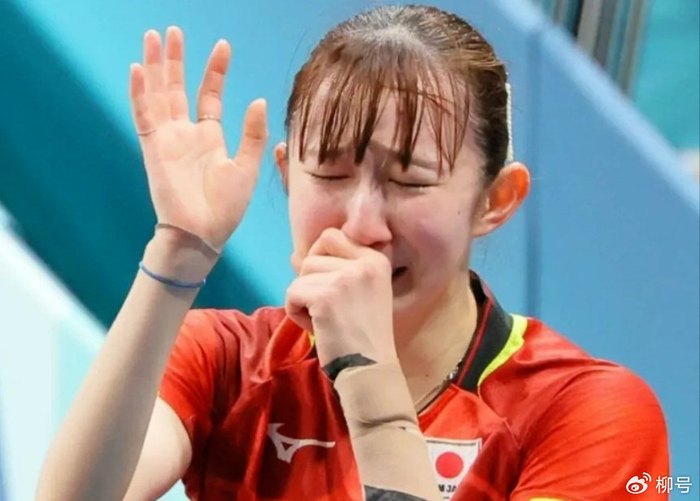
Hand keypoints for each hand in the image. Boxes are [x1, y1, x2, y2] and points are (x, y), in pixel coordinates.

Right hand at [129, 27, 267, 250]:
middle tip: (173, 31)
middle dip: (175, 60)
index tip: (223, 45)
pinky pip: (143, 116)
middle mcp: (186, 134)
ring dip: (154, 67)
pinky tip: (137, 69)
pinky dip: (139, 93)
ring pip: (158, 95)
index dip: (215, 71)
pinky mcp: (153, 149)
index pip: (209, 95)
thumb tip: (258, 100)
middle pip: (177, 88)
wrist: (202, 234)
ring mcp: (168, 140)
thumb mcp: (247, 167)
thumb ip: (252, 134)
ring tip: (154, 37)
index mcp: (209, 137)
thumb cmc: (226, 208)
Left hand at [285, 229, 397, 368]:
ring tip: (324, 320)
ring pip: (300, 276)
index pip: (332, 235)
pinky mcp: (325, 297)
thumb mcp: (361, 292)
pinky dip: (296, 313)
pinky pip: (292, 294)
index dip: (320, 257)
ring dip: (303, 299)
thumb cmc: (364, 334)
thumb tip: (293, 256)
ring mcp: (345, 279)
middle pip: (312, 256)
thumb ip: (335, 269)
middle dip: (310, 281)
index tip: (327, 285)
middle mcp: (364, 263)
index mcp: (377, 259)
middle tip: (326, 307)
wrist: (371, 370)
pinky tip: (317, 328)